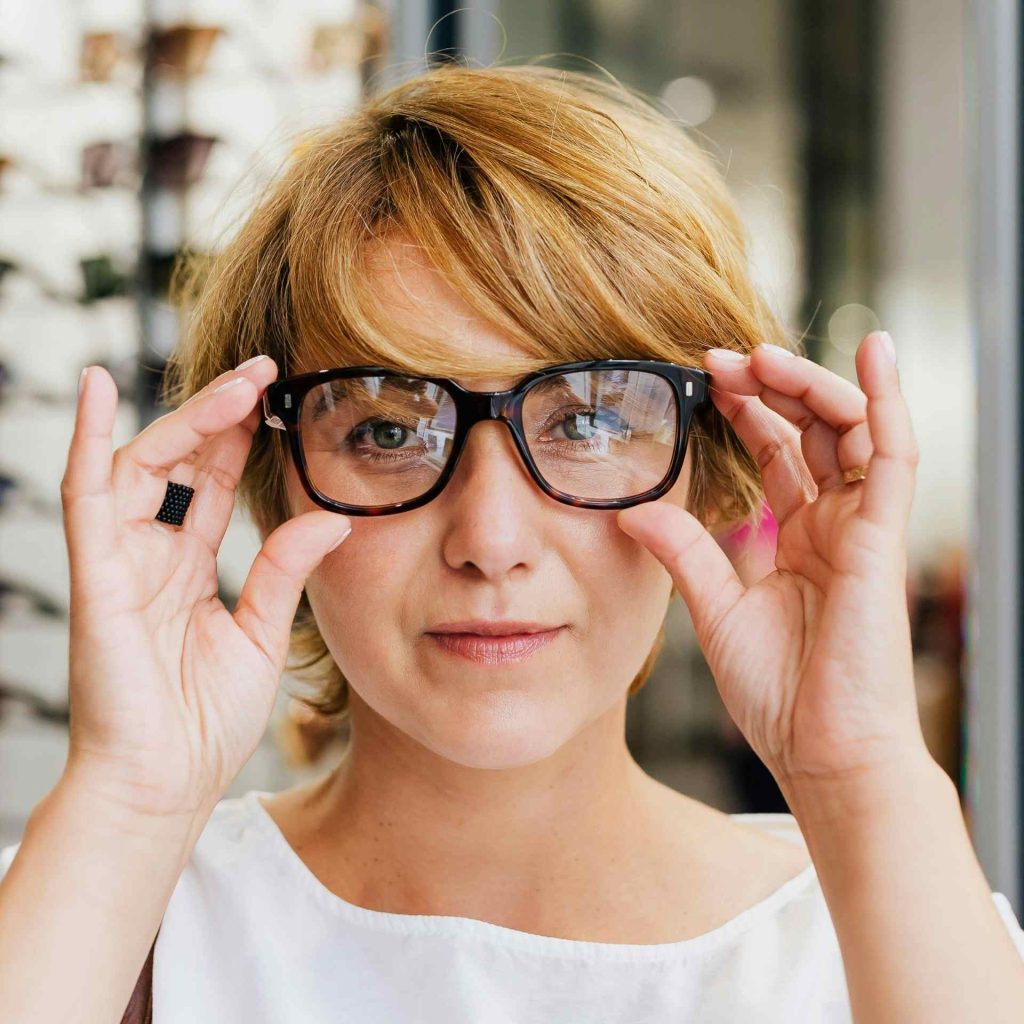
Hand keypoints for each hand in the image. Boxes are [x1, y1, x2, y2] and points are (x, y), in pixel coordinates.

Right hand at [60, 357, 350, 819]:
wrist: (166, 788)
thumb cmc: (204, 723)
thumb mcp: (259, 633)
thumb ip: (283, 571)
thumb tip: (329, 518)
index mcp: (187, 571)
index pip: (213, 485)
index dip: (241, 439)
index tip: (278, 398)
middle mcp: (150, 558)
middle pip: (180, 464)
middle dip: (219, 415)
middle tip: (263, 373)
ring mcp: (118, 564)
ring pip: (142, 467)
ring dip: (185, 420)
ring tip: (236, 384)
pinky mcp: (95, 579)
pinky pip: (86, 498)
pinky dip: (89, 441)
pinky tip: (99, 388)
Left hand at [617, 332, 930, 788]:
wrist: (820, 752)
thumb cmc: (778, 693)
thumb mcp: (715, 608)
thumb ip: (684, 551)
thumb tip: (632, 510)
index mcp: (798, 541)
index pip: (779, 455)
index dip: (749, 412)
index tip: (707, 378)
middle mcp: (833, 527)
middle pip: (813, 432)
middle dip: (772, 388)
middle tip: (724, 358)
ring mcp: (860, 530)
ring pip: (850, 432)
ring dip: (810, 386)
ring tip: (762, 357)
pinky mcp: (881, 540)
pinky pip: (894, 457)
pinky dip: (887, 403)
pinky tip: (875, 352)